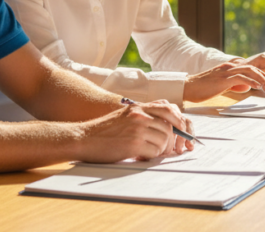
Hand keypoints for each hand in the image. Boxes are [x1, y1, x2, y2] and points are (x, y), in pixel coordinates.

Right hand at [78, 99, 192, 161]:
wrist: (83, 138)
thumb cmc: (103, 131)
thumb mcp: (124, 116)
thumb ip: (142, 117)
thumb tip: (164, 127)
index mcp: (138, 107)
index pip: (168, 109)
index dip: (178, 121)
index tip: (181, 131)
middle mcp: (140, 115)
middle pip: (170, 126)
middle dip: (172, 140)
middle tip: (168, 149)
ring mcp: (137, 129)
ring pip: (164, 140)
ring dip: (161, 149)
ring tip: (150, 152)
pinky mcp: (133, 144)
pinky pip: (155, 151)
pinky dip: (152, 156)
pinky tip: (142, 156)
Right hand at [184, 61, 264, 102]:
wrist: (188, 88)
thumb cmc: (204, 88)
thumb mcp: (223, 85)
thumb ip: (234, 83)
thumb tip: (245, 87)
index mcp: (231, 67)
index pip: (252, 68)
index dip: (264, 75)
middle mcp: (231, 66)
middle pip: (255, 68)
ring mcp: (227, 71)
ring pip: (250, 71)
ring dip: (263, 80)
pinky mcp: (223, 78)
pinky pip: (241, 78)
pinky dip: (252, 82)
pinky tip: (259, 88)